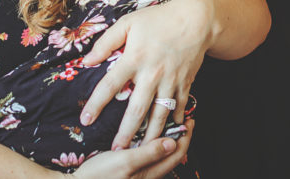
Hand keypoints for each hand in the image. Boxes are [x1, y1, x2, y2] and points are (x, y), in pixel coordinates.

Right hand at [72, 120, 193, 178]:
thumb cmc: (99, 176)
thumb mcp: (125, 162)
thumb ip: (149, 153)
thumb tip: (172, 143)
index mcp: (150, 173)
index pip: (178, 153)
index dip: (186, 136)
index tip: (190, 118)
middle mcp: (148, 175)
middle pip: (172, 155)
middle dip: (179, 136)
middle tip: (182, 117)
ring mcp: (139, 174)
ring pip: (160, 155)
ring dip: (167, 139)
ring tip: (168, 122)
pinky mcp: (129, 172)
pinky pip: (149, 157)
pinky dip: (154, 143)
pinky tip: (147, 135)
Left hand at [79, 0, 209, 148]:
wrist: (195, 19)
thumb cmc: (158, 19)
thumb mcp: (128, 23)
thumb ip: (106, 42)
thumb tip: (87, 61)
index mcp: (134, 58)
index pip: (110, 85)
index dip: (96, 103)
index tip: (86, 120)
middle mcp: (152, 73)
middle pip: (136, 109)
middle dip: (125, 132)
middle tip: (116, 149)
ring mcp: (170, 81)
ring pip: (159, 114)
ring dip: (150, 134)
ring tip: (142, 150)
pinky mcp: (185, 83)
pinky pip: (179, 106)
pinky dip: (174, 120)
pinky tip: (169, 132)